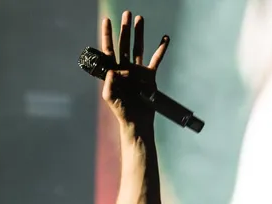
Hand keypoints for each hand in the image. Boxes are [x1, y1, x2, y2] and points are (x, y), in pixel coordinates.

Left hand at [99, 11, 169, 127]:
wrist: (136, 121)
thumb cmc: (121, 111)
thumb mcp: (110, 98)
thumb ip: (109, 84)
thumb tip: (112, 70)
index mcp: (113, 71)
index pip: (108, 50)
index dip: (107, 35)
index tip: (107, 20)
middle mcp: (124, 68)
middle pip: (124, 44)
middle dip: (124, 29)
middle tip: (127, 13)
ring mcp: (137, 71)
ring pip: (138, 48)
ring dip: (139, 33)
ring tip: (139, 18)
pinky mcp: (149, 76)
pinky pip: (155, 60)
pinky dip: (161, 49)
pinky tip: (165, 38)